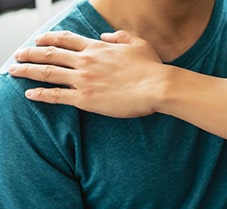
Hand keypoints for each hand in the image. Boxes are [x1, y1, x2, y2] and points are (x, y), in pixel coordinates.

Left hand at [9, 30, 166, 117]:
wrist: (157, 86)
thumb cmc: (151, 67)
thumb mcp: (138, 43)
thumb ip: (119, 37)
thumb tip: (105, 36)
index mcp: (97, 48)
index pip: (66, 40)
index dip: (49, 39)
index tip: (38, 40)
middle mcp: (86, 61)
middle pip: (50, 54)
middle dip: (30, 53)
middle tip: (18, 55)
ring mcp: (83, 79)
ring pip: (47, 72)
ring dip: (27, 70)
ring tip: (14, 71)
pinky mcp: (85, 99)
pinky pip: (56, 95)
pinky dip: (40, 94)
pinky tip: (29, 94)